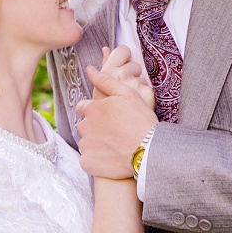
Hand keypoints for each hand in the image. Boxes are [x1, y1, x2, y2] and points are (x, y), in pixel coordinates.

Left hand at [75, 64, 158, 179]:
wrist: (148, 151)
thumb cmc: (141, 120)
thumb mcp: (127, 94)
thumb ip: (105, 81)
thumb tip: (89, 69)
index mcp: (91, 109)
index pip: (83, 107)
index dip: (96, 111)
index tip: (109, 117)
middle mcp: (84, 126)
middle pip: (84, 125)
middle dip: (95, 127)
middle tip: (115, 132)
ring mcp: (85, 146)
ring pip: (86, 142)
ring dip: (96, 142)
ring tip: (115, 145)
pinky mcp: (87, 163)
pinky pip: (88, 159)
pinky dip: (96, 159)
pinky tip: (111, 157)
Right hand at [93, 46, 154, 109]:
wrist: (124, 138)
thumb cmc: (109, 114)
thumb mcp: (100, 90)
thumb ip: (104, 66)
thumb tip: (105, 49)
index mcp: (108, 73)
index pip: (122, 51)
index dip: (123, 58)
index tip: (122, 67)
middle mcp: (121, 76)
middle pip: (134, 64)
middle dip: (132, 75)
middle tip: (124, 90)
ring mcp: (135, 84)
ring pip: (142, 77)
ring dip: (138, 87)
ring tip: (129, 102)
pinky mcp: (149, 93)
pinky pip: (149, 88)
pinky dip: (145, 97)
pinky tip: (137, 107)